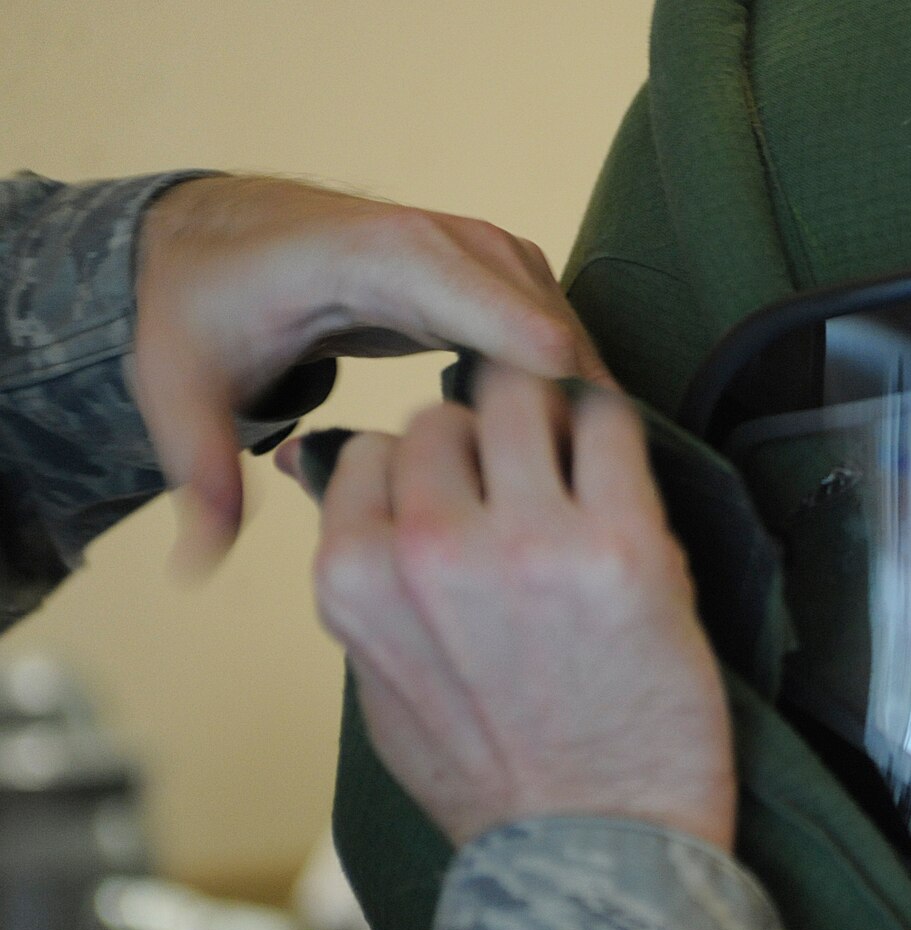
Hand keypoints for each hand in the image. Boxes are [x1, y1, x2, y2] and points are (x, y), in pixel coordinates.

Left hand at [131, 175, 611, 565]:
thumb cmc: (205, 308)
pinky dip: (567, 385)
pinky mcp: (493, 276)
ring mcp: (476, 254)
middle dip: (568, 402)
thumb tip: (197, 560)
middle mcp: (439, 241)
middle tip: (584, 493)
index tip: (578, 429)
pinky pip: (553, 328)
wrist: (219, 244)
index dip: (534, 360)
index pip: (477, 296)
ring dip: (577, 400)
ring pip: (559, 324)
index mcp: (371, 255)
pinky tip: (567, 451)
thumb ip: (200, 469)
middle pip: (538, 317)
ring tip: (583, 485)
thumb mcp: (180, 387)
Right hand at [299, 365, 732, 849]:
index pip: (376, 450)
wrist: (601, 848)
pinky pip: (610, 425)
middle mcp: (428, 548)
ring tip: (580, 466)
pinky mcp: (621, 544)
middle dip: (487, 438)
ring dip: (551, 418)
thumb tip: (331, 477)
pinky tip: (624, 467)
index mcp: (356, 580)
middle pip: (445, 417)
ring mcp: (527, 541)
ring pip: (522, 397)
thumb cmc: (497, 781)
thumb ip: (360, 581)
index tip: (469, 490)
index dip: (428, 468)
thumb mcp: (382, 687)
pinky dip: (614, 431)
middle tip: (534, 477)